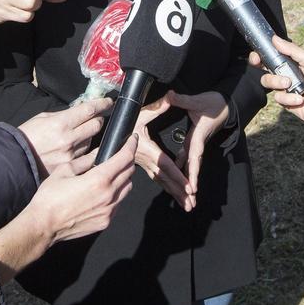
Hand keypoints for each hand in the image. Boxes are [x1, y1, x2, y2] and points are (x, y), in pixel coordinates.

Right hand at [18, 98, 111, 176]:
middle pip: (96, 125)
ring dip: (90, 136)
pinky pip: (85, 156)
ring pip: (92, 141)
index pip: (89, 109)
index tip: (107, 102)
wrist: (14, 160)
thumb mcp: (43, 118)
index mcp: (61, 123)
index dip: (102, 104)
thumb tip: (81, 111)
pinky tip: (79, 148)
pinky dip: (85, 150)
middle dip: (98, 119)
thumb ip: (64, 115)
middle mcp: (69, 139)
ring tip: (80, 136)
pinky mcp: (70, 166)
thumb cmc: (27, 136)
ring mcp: (71, 154)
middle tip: (96, 118)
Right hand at [25, 136, 137, 243]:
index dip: (131, 145)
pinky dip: (117, 194)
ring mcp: (109, 210)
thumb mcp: (64, 170)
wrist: (44, 225)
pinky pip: (118, 203)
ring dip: (123, 178)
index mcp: (99, 179)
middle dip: (127, 160)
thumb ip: (84, 160)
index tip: (132, 139)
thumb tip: (97, 154)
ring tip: (112, 173)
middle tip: (121, 154)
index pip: (125, 158)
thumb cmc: (50, 197)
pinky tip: (104, 192)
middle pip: (129, 172)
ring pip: (127, 189)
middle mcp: (108, 195)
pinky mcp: (105, 222)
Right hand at [132, 96, 193, 210]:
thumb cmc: (125, 122)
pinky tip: (174, 195)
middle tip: (191, 204)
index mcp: (148, 150)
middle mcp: (147, 161)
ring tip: (187, 206)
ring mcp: (144, 166)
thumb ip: (157, 108)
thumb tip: (170, 98)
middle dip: (179, 192)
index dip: (178, 177)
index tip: (189, 188)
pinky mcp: (143, 167)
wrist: (111, 133)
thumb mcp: (141, 113)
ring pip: (162, 182)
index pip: (166, 165)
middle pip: (166, 179)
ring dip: (174, 194)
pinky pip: (157, 180)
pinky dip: (167, 188)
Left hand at [166, 91, 228, 196]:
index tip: (192, 187)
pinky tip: (178, 177)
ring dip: (188, 180)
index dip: (192, 171)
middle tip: (190, 200)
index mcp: (198, 135)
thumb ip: (183, 100)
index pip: (195, 156)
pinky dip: (184, 169)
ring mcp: (196, 144)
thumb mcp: (198, 101)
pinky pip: (188, 158)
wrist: (226, 105)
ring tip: (186, 198)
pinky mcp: (194, 142)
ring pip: (191, 164)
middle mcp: (197, 143)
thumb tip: (170, 96)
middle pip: (194, 166)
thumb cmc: (214, 104)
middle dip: (191, 183)